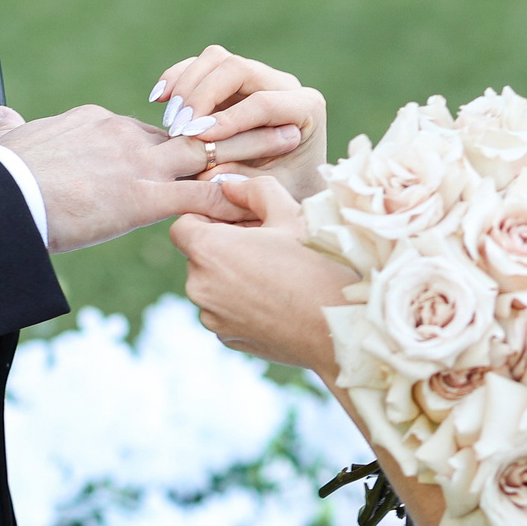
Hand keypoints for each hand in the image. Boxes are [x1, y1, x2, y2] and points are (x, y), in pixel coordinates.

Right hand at [0, 105, 249, 251]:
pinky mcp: (141, 198)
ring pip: (208, 154)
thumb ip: (12, 129)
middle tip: (274, 118)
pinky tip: (261, 202)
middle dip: (235, 128)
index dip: (183, 139)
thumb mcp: (8, 142)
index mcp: (100, 123)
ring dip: (252, 149)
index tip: (208, 139)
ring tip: (291, 138)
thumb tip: (1, 118)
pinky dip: (232, 200)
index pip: (152, 130)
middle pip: (192, 131)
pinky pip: (200, 199)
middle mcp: (126, 136)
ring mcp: (137, 165)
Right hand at [149, 46, 327, 199]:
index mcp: (307, 109)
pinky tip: (159, 99)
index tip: (196, 137)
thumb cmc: (287, 190)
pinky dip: (178, 77)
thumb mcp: (272, 190)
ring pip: (217, 59)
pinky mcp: (233, 79)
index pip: (264, 103)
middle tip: (178, 129)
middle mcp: (285, 85)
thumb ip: (244, 179)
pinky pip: (202, 65)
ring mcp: (258, 77)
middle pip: (237, 69)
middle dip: (202, 96)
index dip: (229, 118)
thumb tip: (209, 172)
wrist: (289, 183)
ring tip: (170, 121)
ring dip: (187, 85)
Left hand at [170, 176, 354, 374]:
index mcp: (208, 250)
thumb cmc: (318, 263)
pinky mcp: (228, 339)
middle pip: (199, 256)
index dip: (209, 218)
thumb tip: (230, 186)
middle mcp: (199, 286)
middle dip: (225, 247)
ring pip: (212, 284)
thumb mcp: (289, 212)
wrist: (343, 323)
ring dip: (233, 275)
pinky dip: (242, 302)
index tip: (241, 222)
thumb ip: (253, 190)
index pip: (183, 225)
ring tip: (276, 273)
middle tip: (267, 244)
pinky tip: (277, 299)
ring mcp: (212, 317)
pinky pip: (224, 310)